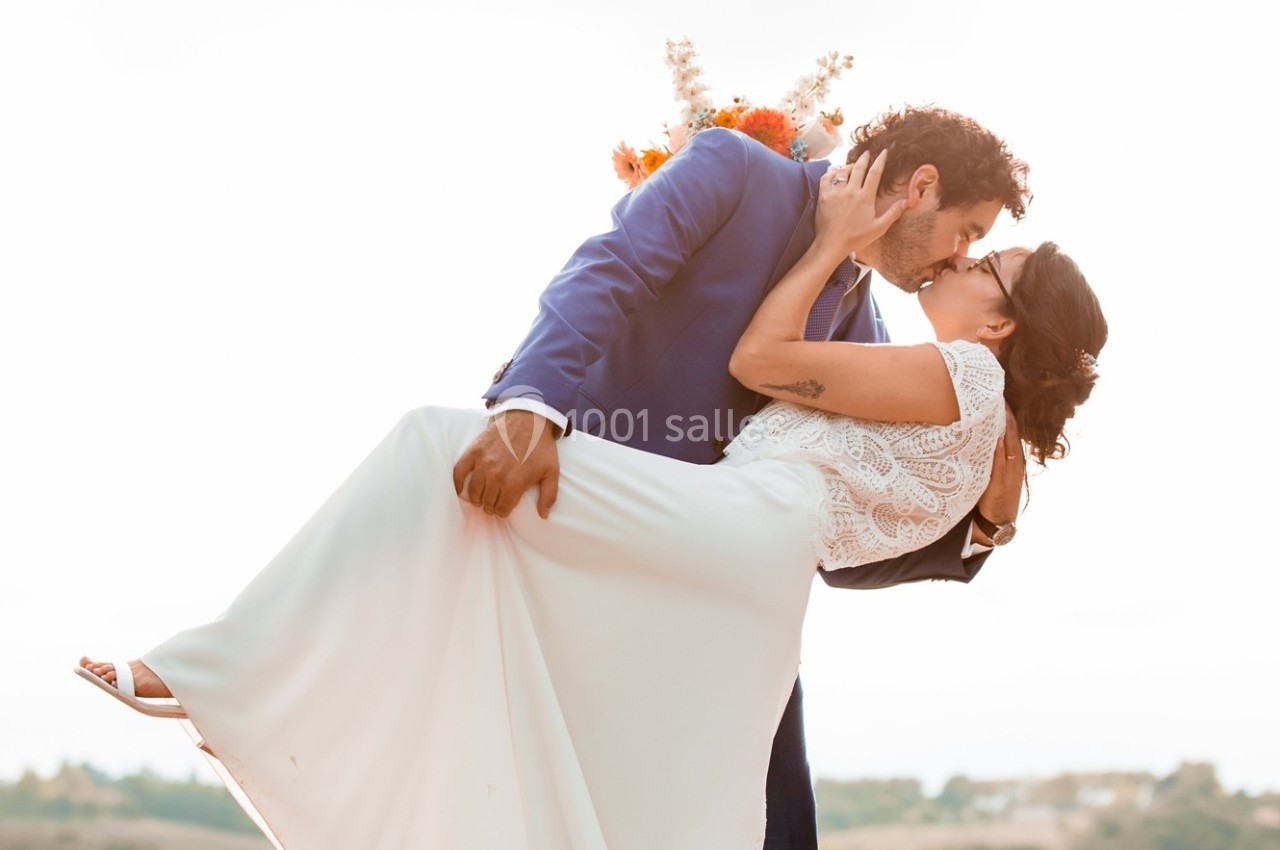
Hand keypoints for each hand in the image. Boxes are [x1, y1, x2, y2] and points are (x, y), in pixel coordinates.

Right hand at [452, 410, 560, 518]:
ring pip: (474, 491)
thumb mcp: (551, 471)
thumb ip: (549, 496)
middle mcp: (496, 476)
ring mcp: (483, 463)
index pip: (502, 509)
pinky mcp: (474, 452)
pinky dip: (458, 484)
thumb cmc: (541, 446)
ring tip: (481, 498)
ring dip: (477, 499)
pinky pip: (459, 472)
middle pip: (487, 502)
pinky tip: (461, 491)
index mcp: (514, 483)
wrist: (528, 419)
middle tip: (493, 504)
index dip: (503, 512)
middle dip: (490, 506)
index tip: (503, 509)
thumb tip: (543, 515)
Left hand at [816, 150, 907, 257]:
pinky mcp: (824, 197)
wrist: (832, 245)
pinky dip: (832, 173)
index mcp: (865, 197)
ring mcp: (836, 193)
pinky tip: (836, 173)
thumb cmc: (856, 238)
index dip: (880, 160)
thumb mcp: (878, 228)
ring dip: (850, 166)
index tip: (884, 152)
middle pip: (859, 168)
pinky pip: (826, 178)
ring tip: (854, 165)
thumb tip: (907, 201)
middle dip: (865, 158)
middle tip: (868, 152)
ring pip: (843, 171)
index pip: (875, 173)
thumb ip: (893, 213)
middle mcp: (851, 191)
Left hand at [976, 403, 1024, 528]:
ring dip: (1006, 428)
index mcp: (1014, 458)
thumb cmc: (993, 493)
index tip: (1002, 397)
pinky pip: (1003, 463)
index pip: (1012, 432)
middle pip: (1013, 434)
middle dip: (1008, 416)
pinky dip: (1001, 450)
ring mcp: (1010, 472)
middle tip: (1002, 395)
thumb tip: (980, 436)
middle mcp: (1015, 462)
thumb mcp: (994, 471)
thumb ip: (992, 454)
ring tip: (1001, 409)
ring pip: (1010, 445)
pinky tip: (998, 438)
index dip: (1009, 415)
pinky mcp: (1002, 482)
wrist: (998, 519)